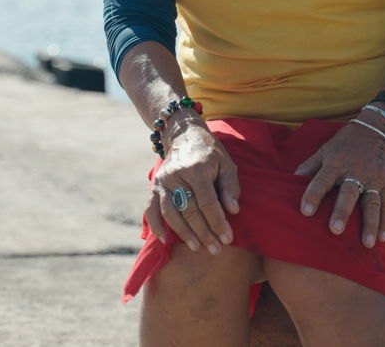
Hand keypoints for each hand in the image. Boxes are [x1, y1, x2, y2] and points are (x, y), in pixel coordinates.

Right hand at [146, 120, 241, 255]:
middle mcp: (176, 176)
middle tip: (215, 249)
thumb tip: (233, 211)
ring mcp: (163, 182)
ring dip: (184, 233)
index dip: (218, 222)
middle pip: (190, 211)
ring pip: (171, 213)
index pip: (207, 202)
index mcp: (197, 169)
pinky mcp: (154, 186)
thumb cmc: (210, 152)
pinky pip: (151, 209)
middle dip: (204, 232)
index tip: (227, 238)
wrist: (184, 135)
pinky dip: (156, 226)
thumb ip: (230, 187)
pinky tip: (165, 240)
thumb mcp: (226, 164)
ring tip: (197, 248)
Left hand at [294, 117, 384, 248]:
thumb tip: (289, 181)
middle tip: (336, 230)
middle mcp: (354, 171)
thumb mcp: (325, 150)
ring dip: (370, 223)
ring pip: (372, 202)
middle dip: (342, 211)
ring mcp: (373, 177)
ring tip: (367, 243)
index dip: (313, 195)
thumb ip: (308, 166)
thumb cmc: (345, 143)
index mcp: (335, 163)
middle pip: (348, 193)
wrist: (376, 128)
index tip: (305, 212)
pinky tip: (383, 237)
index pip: (322, 180)